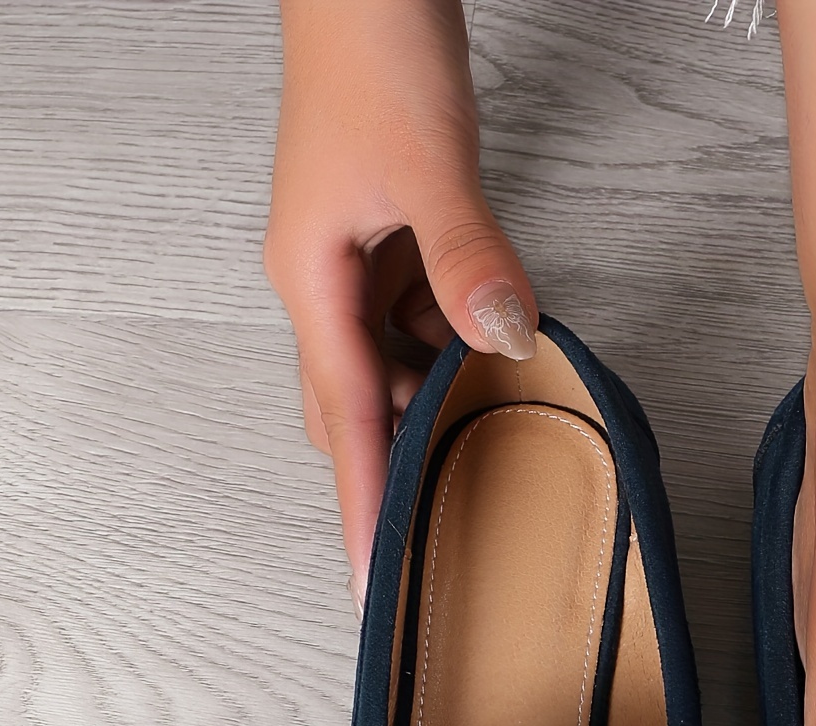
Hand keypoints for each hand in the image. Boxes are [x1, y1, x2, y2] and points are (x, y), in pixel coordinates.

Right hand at [264, 0, 536, 606]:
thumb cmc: (372, 53)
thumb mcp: (428, 166)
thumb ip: (466, 258)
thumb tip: (503, 339)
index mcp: (313, 281)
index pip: (344, 421)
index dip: (363, 505)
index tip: (372, 581)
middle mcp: (326, 284)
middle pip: (360, 409)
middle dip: (394, 473)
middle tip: (435, 544)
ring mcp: (357, 264)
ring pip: (395, 368)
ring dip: (438, 405)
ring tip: (488, 454)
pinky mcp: (391, 241)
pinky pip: (422, 321)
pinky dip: (457, 348)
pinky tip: (499, 355)